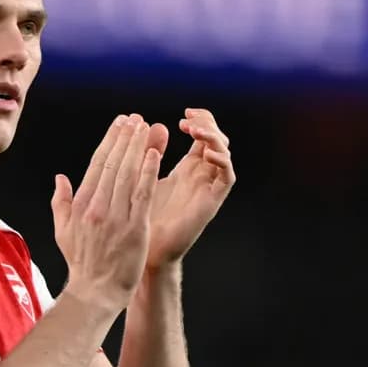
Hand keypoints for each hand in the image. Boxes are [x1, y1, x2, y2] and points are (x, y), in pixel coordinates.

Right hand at [50, 114, 164, 312]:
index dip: (109, 141)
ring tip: (147, 127)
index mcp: (81, 206)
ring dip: (138, 147)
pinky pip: (142, 194)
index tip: (120, 124)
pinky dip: (149, 173)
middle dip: (125, 137)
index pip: (97, 165)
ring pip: (128, 174)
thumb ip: (61, 202)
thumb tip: (60, 177)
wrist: (96, 291)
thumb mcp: (62, 231)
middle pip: (113, 164)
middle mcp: (97, 208)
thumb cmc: (82, 263)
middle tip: (135, 118)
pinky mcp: (135, 228)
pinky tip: (155, 154)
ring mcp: (116, 217)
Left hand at [146, 108, 234, 269]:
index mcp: (187, 168)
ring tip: (195, 131)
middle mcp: (201, 175)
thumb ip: (145, 155)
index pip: (203, 135)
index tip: (184, 114)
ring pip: (225, 154)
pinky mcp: (211, 202)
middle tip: (188, 120)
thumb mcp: (140, 179)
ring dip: (214, 138)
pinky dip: (222, 161)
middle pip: (217, 140)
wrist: (145, 252)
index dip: (199, 120)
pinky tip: (206, 153)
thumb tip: (145, 125)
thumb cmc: (141, 219)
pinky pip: (226, 177)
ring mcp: (207, 188)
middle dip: (207, 124)